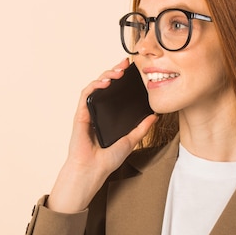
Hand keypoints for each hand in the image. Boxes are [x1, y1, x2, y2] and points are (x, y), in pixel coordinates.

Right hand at [47, 58, 156, 212]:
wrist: (93, 171)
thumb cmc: (107, 160)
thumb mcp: (130, 141)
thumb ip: (141, 128)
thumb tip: (154, 116)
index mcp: (108, 115)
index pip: (114, 91)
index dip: (122, 78)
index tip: (132, 69)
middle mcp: (98, 111)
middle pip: (105, 84)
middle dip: (115, 71)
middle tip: (126, 63)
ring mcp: (88, 111)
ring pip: (95, 86)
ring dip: (106, 75)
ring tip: (118, 71)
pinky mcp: (81, 114)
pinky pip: (86, 95)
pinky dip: (95, 85)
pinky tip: (105, 81)